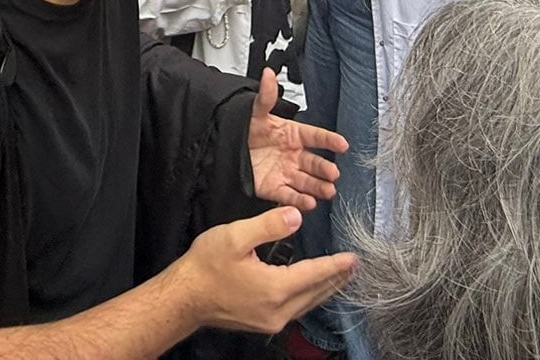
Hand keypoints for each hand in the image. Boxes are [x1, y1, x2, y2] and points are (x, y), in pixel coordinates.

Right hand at [167, 206, 355, 334]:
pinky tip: (311, 290)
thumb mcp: (235, 237)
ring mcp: (270, 321)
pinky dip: (310, 297)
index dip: (335, 265)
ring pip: (308, 304)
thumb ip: (269, 225)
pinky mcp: (263, 323)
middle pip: (316, 293)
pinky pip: (296, 309)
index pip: (315, 274)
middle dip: (336, 279)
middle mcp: (278, 310)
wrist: (184, 298)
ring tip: (339, 277)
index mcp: (275, 288)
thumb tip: (297, 216)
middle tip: (354, 267)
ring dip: (325, 289)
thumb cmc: (206, 266)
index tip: (354, 258)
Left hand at [246, 69, 345, 209]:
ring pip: (307, 181)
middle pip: (315, 162)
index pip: (316, 136)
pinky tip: (309, 203)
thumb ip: (266, 96)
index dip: (329, 140)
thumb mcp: (256, 111)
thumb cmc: (247, 128)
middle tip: (334, 173)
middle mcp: (294, 155)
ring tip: (328, 190)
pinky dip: (300, 200)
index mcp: (293, 134)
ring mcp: (286, 172)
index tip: (343, 144)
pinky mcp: (275, 188)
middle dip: (326, 169)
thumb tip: (268, 74)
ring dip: (318, 187)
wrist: (227, 147)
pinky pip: (290, 195)